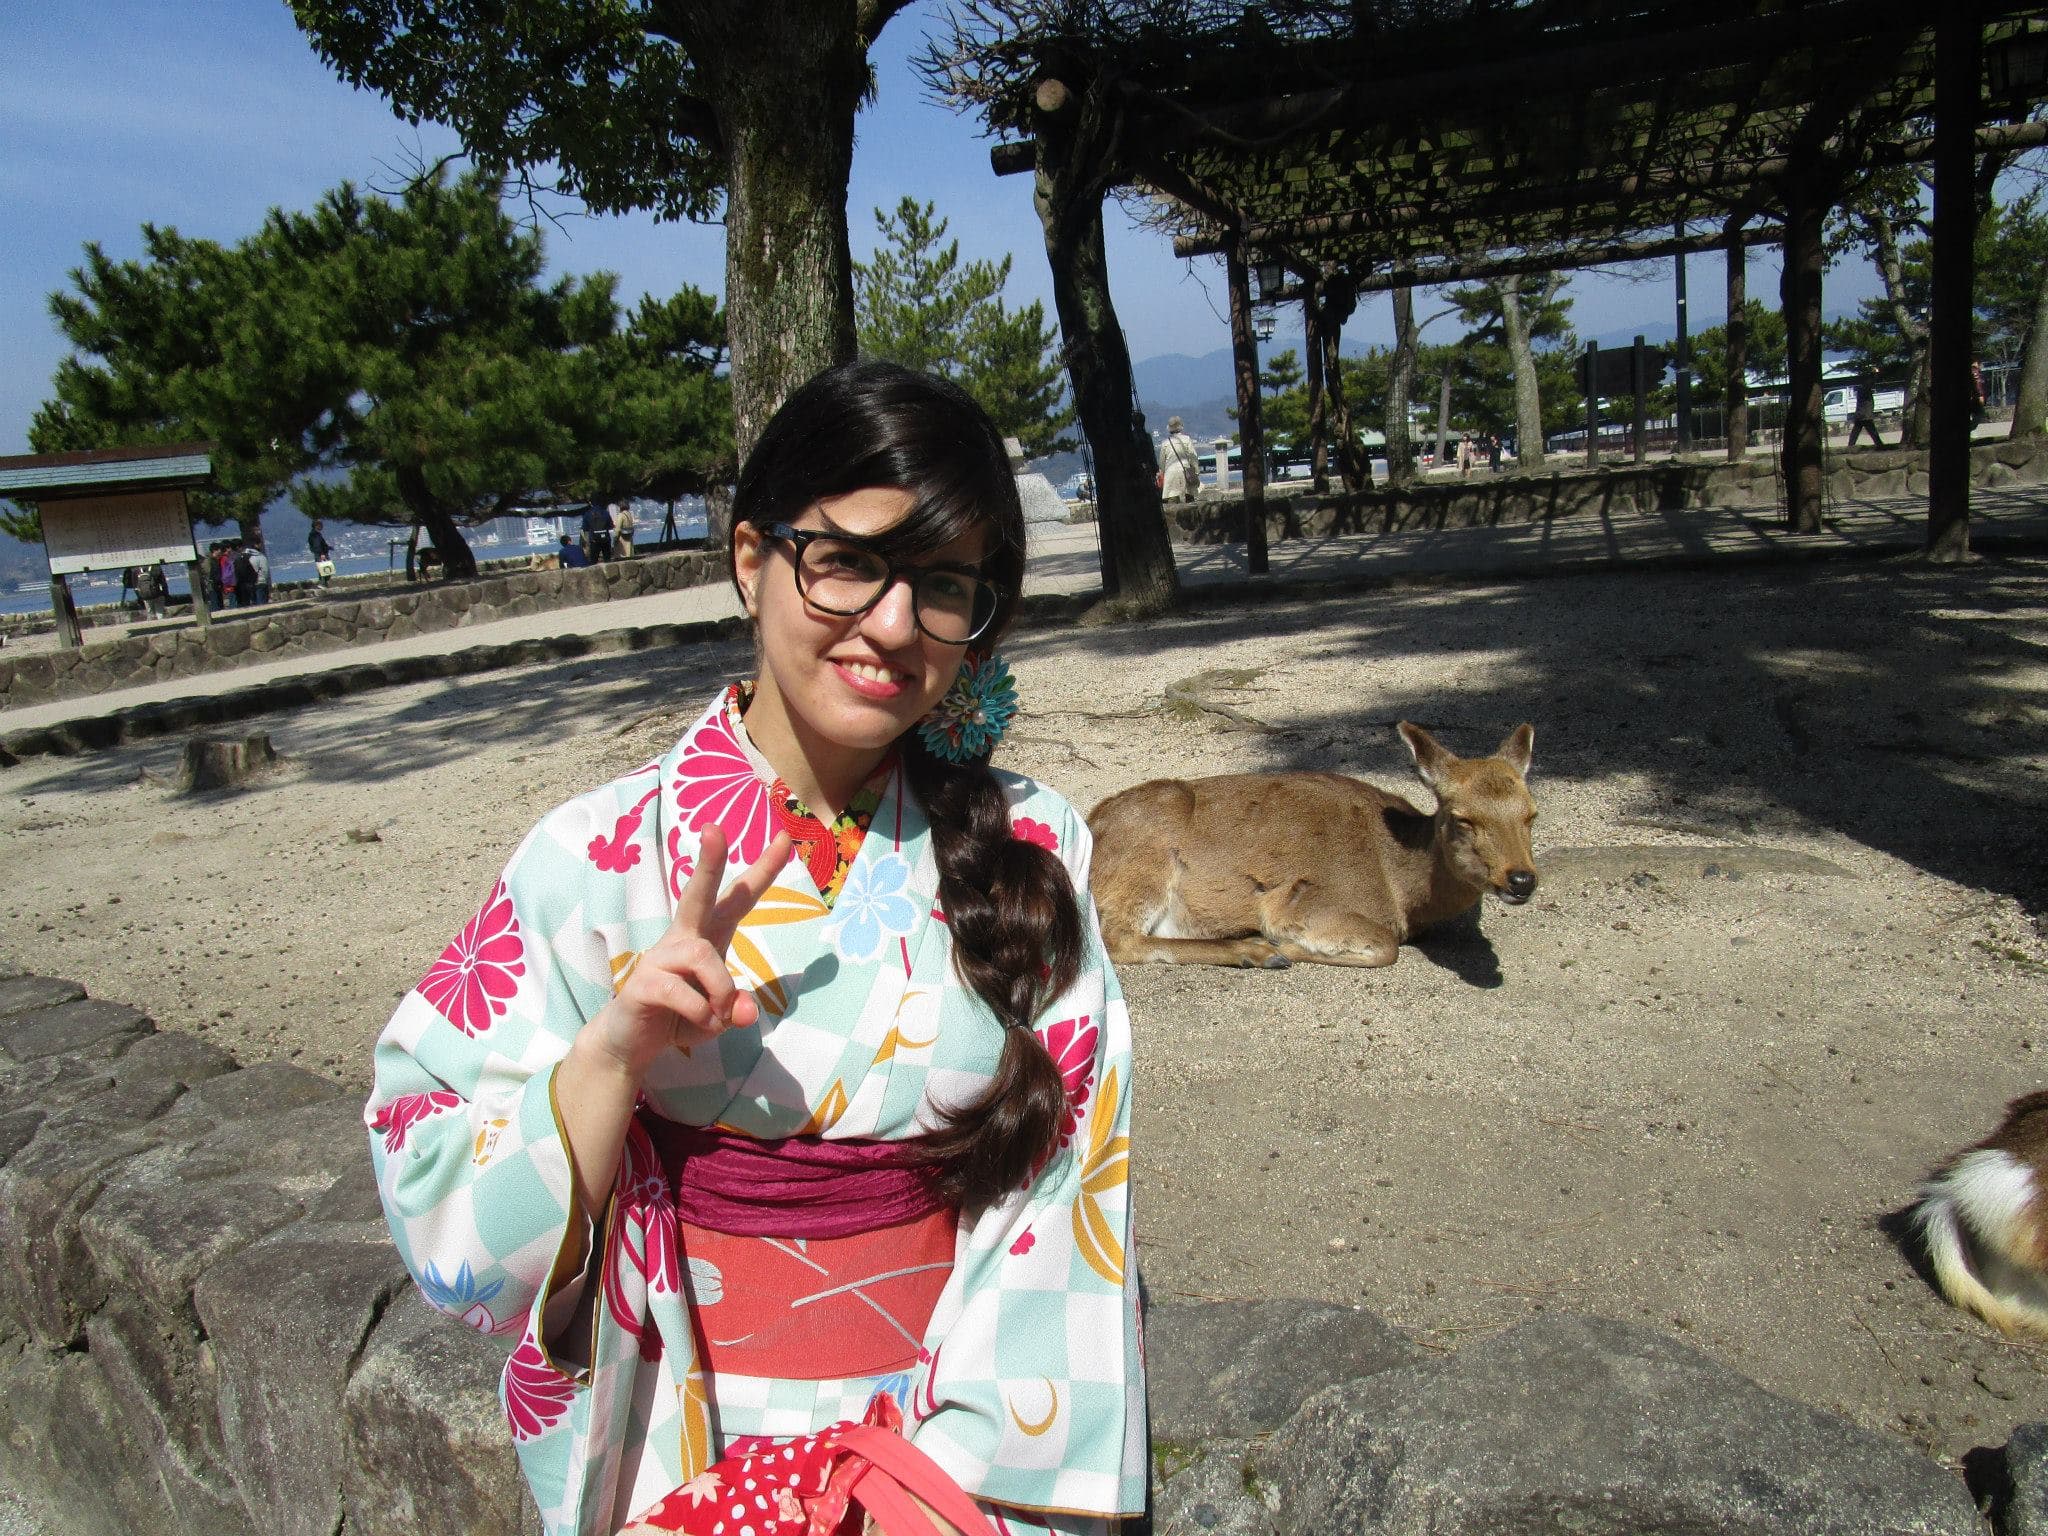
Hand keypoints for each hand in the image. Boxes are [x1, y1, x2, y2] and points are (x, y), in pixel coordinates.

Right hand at [582, 825, 792, 1080]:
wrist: (628, 1045)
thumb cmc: (677, 1019)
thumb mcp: (718, 1017)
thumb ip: (734, 1010)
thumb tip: (744, 1011)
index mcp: (707, 936)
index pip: (738, 898)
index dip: (763, 870)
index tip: (784, 838)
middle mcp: (683, 938)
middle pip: (697, 892)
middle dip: (709, 861)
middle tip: (713, 828)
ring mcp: (659, 958)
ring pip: (703, 955)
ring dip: (720, 989)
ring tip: (718, 1015)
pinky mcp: (642, 983)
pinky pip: (680, 991)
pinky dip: (700, 1012)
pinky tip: (700, 1023)